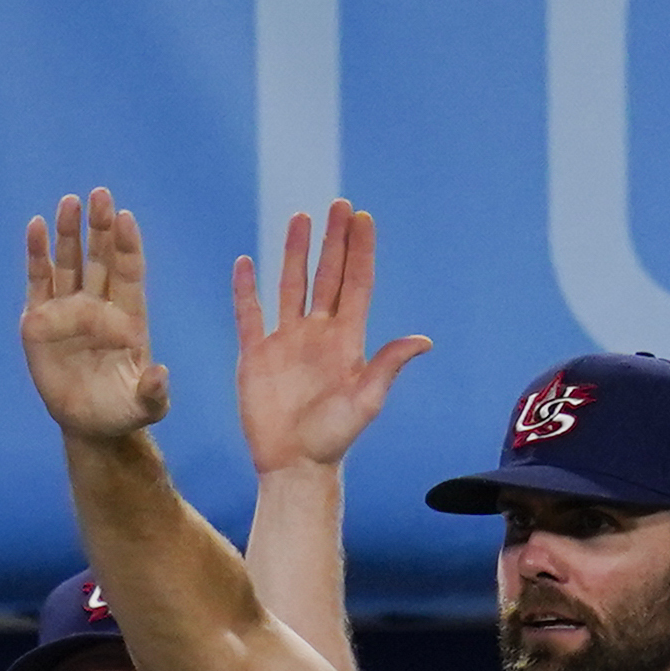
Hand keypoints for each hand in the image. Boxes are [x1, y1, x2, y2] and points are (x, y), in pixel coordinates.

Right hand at [22, 189, 173, 440]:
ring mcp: (68, 310)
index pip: (129, 273)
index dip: (127, 246)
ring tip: (70, 202)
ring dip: (69, 233)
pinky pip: (39, 282)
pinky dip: (37, 255)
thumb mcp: (145, 406)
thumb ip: (153, 391)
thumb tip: (160, 374)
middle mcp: (99, 306)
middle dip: (100, 228)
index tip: (125, 218)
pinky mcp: (40, 320)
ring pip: (69, 263)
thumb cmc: (122, 412)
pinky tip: (36, 227)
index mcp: (128, 318)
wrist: (89, 424)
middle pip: (100, 258)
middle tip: (100, 194)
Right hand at [235, 203, 431, 477]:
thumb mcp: (366, 402)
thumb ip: (387, 366)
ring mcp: (286, 343)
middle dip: (334, 241)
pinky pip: (250, 314)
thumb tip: (423, 340)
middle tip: (339, 205)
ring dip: (296, 253)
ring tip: (301, 219)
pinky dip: (246, 289)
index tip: (363, 218)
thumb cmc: (333, 438)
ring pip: (291, 286)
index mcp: (346, 341)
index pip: (355, 284)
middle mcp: (317, 335)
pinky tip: (246, 263)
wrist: (293, 465)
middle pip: (327, 276)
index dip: (360, 252)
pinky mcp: (256, 356)